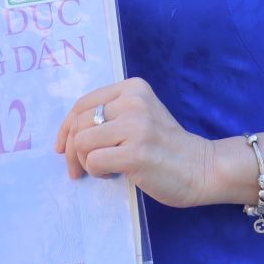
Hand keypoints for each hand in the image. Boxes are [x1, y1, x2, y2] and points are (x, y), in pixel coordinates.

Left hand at [55, 77, 215, 208]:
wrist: (202, 168)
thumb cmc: (165, 147)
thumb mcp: (140, 116)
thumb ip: (110, 115)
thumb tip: (67, 135)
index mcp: (132, 88)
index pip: (82, 104)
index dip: (66, 127)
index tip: (62, 147)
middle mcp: (133, 102)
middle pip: (78, 123)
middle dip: (72, 150)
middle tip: (77, 169)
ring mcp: (136, 126)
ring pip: (82, 142)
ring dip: (85, 161)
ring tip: (103, 169)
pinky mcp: (136, 153)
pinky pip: (94, 161)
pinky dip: (97, 172)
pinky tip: (113, 174)